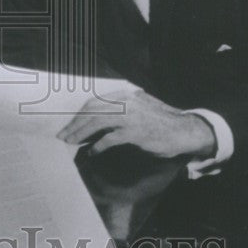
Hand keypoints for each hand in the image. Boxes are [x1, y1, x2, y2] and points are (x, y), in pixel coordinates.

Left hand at [58, 90, 215, 159]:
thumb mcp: (138, 109)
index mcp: (124, 94)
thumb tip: (93, 122)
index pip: (93, 102)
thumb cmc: (159, 121)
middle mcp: (125, 101)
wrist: (184, 130)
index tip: (69, 125)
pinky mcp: (135, 131)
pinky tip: (92, 152)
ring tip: (72, 143)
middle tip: (63, 136)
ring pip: (96, 122)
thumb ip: (118, 111)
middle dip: (75, 124)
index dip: (79, 114)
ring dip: (81, 134)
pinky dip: (98, 146)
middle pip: (91, 110)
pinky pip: (109, 139)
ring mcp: (130, 115)